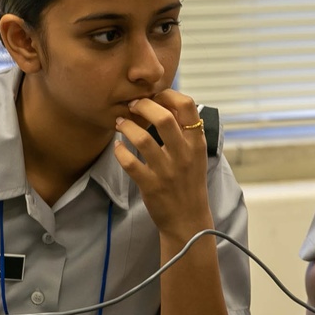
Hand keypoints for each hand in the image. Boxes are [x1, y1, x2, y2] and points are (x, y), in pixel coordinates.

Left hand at [113, 89, 211, 239]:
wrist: (188, 220)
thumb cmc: (189, 183)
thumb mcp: (196, 155)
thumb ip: (185, 132)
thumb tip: (168, 104)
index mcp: (196, 143)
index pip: (188, 106)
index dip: (169, 94)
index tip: (156, 95)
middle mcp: (183, 154)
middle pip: (163, 118)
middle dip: (143, 105)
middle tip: (132, 104)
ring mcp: (167, 171)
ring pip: (143, 139)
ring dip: (127, 126)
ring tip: (120, 123)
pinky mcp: (151, 185)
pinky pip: (130, 163)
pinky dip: (120, 151)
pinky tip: (118, 147)